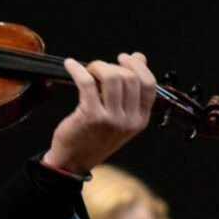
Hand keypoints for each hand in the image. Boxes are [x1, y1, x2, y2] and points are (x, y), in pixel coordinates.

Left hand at [43, 52, 155, 173]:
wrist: (73, 161)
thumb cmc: (93, 137)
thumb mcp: (119, 118)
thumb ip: (130, 91)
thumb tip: (139, 57)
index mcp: (140, 120)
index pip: (149, 85)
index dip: (137, 66)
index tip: (124, 58)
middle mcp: (129, 120)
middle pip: (129, 78)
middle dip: (112, 66)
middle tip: (97, 68)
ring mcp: (111, 119)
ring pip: (112, 77)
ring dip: (97, 66)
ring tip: (87, 70)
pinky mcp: (90, 116)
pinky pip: (87, 83)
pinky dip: (77, 69)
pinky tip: (70, 65)